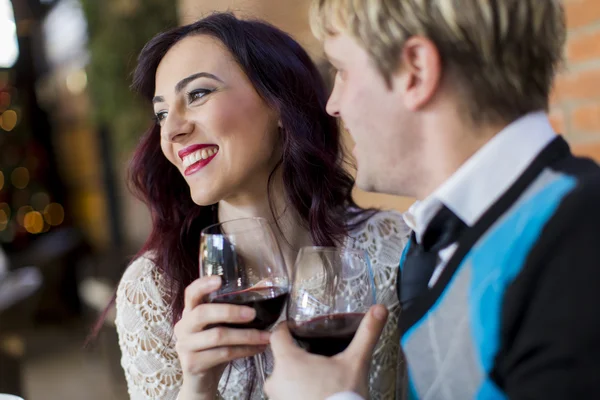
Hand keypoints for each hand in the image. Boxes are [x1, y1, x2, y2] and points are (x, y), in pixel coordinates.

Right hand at [174, 276, 270, 398]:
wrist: (200, 381)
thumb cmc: (213, 348)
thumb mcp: (215, 327)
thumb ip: (225, 314)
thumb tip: (259, 298)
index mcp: (188, 313)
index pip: (190, 293)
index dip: (203, 284)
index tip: (219, 279)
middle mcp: (183, 327)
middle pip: (203, 313)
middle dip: (230, 311)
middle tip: (253, 313)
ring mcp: (185, 346)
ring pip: (218, 336)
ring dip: (246, 335)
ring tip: (266, 336)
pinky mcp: (192, 364)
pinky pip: (223, 354)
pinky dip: (245, 350)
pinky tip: (258, 348)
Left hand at [264, 305, 388, 399]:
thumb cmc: (343, 396)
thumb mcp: (356, 363)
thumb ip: (367, 334)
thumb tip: (380, 309)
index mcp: (288, 361)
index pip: (277, 335)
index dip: (286, 328)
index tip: (295, 327)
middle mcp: (275, 380)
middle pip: (281, 358)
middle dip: (296, 357)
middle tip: (315, 358)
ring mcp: (276, 398)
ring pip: (283, 380)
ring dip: (296, 378)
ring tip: (317, 380)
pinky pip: (286, 396)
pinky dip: (296, 393)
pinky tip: (313, 394)